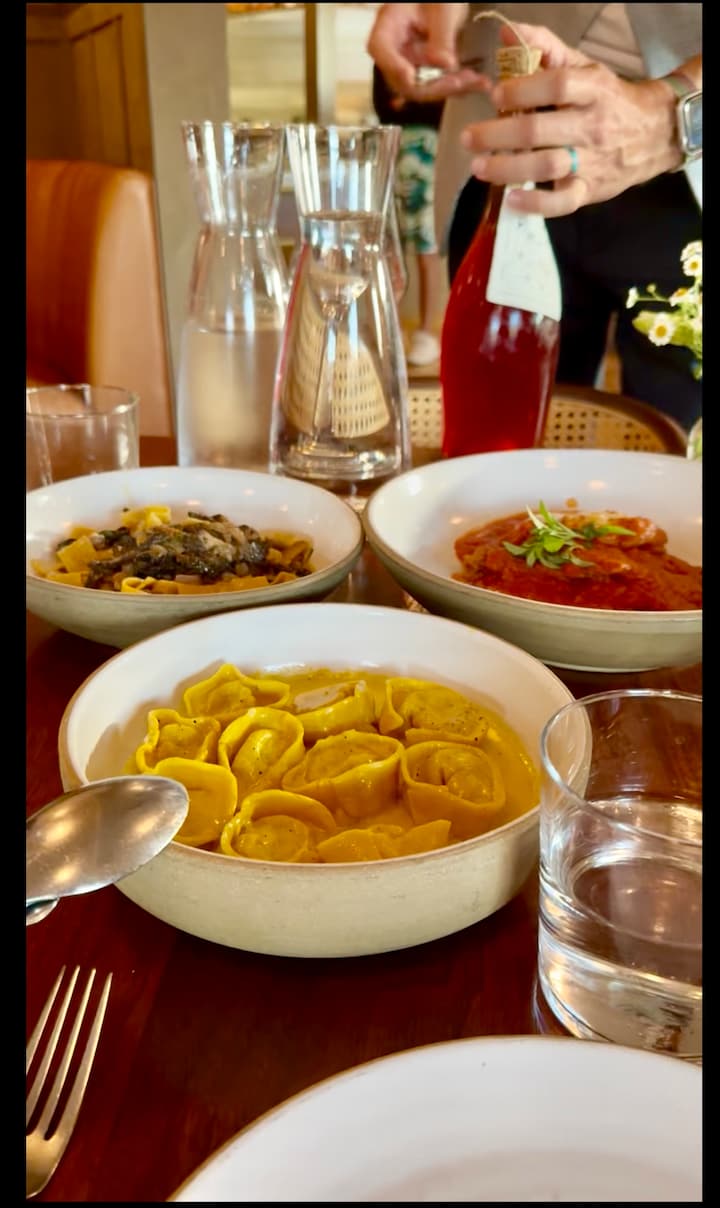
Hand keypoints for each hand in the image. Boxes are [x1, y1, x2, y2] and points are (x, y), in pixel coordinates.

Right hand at [366, 3, 486, 102]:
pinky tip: (479, 83)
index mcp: (389, 23)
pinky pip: (439, 84)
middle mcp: (396, 49)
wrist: (447, 2)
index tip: (410, 76)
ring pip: (423, 88)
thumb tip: (445, 65)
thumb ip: (442, 36)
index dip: (393, 65)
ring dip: (450, 88)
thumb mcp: (444, 8)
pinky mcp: (426, 71)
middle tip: (460, 83)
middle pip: (402, 78)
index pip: (379, 48)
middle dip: (433, 86)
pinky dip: (459, 86)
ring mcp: (410, 63)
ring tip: (478, 82)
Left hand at [460, 23, 680, 216]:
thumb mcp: (583, 68)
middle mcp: (592, 126)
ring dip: (507, 168)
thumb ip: (545, 49)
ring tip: (479, 167)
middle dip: (499, 134)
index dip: (522, 90)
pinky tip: (511, 199)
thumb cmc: (607, 100)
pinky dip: (535, 204)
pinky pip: (562, 202)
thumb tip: (508, 33)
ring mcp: (591, 161)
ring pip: (546, 166)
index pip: (556, 85)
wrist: (654, 134)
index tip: (496, 95)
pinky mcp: (589, 190)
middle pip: (540, 130)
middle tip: (469, 138)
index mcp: (592, 89)